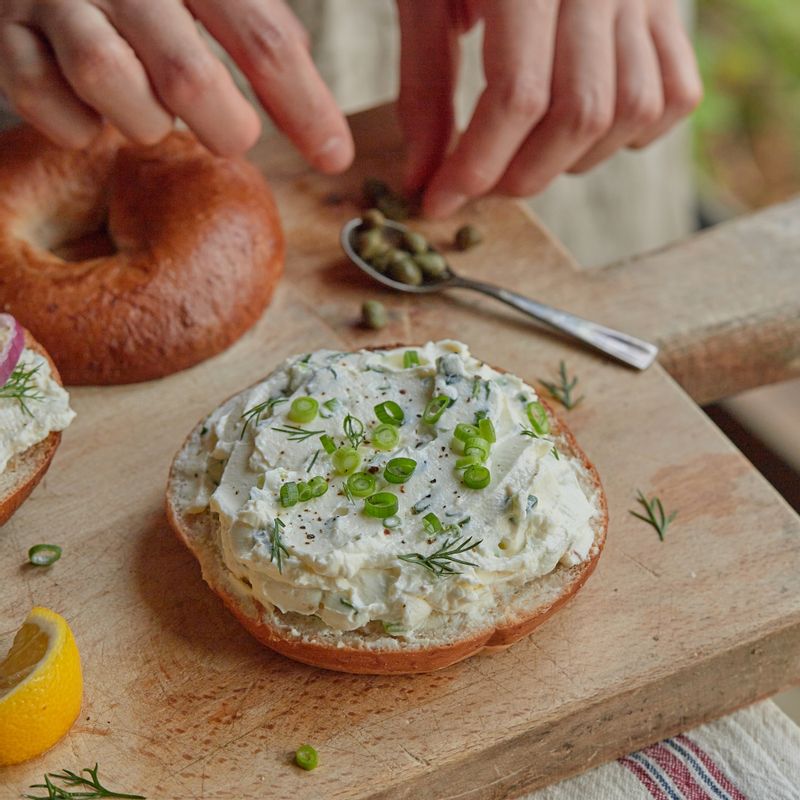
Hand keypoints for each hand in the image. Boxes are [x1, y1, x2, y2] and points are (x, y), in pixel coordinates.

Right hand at [0, 0, 352, 170]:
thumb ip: (263, 34)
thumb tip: (326, 136)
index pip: (264, 40)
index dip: (305, 107)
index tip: (335, 158)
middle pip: (188, 77)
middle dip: (222, 126)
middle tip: (229, 132)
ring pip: (110, 84)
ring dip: (143, 122)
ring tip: (151, 112)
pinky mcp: (5, 31)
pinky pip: (44, 102)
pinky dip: (76, 126)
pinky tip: (93, 112)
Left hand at [397, 0, 702, 216]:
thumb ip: (424, 86)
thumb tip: (423, 177)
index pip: (517, 97)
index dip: (475, 166)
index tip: (440, 200)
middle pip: (580, 114)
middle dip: (521, 174)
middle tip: (480, 185)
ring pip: (632, 110)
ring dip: (574, 160)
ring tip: (526, 157)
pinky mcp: (668, 7)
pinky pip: (675, 94)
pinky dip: (634, 134)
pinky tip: (586, 132)